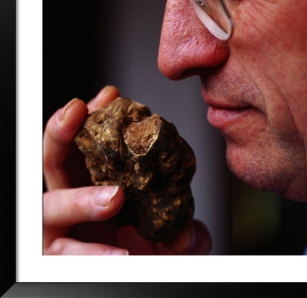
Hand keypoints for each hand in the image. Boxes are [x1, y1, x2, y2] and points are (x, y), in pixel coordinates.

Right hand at [43, 85, 210, 254]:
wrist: (139, 280)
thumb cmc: (144, 257)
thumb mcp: (169, 239)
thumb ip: (182, 230)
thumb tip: (189, 232)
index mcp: (93, 184)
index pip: (84, 143)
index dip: (92, 117)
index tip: (110, 94)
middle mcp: (70, 204)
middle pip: (53, 161)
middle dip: (62, 133)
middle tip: (79, 112)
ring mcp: (60, 233)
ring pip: (51, 207)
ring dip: (80, 198)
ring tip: (115, 197)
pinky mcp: (58, 261)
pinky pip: (64, 255)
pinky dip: (90, 253)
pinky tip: (120, 253)